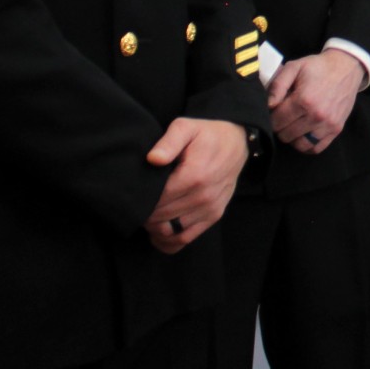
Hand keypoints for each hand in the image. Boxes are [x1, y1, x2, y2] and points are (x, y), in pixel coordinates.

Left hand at [144, 118, 248, 253]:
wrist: (237, 143)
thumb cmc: (206, 135)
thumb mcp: (186, 127)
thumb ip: (168, 142)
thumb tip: (153, 159)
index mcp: (195, 176)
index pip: (158, 200)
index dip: (141, 201)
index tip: (133, 195)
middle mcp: (204, 196)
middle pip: (162, 217)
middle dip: (145, 214)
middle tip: (136, 204)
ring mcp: (210, 209)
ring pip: (172, 232)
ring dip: (155, 227)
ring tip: (147, 214)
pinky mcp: (214, 216)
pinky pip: (186, 239)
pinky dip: (169, 241)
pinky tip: (159, 233)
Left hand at [268, 49, 369, 154]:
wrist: (346, 67)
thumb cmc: (318, 67)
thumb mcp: (294, 67)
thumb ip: (278, 86)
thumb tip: (268, 106)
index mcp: (303, 100)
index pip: (276, 121)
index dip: (271, 117)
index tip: (274, 112)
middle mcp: (316, 115)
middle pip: (286, 135)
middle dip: (280, 127)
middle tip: (283, 117)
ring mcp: (328, 124)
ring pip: (300, 144)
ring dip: (292, 137)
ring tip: (293, 125)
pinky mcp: (336, 129)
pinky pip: (316, 148)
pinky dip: (307, 145)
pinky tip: (303, 134)